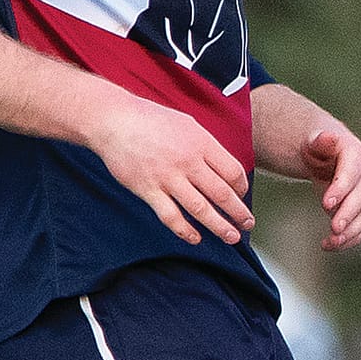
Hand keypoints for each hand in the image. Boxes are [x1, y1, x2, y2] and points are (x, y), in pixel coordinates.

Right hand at [92, 98, 254, 246]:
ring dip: (220, 227)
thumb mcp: (187, 125)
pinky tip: (195, 238)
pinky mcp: (147, 190)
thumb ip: (206, 147)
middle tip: (247, 223)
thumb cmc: (150, 120)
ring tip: (231, 237)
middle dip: (239, 213)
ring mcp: (167, 178)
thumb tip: (224, 170)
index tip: (241, 196)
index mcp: (201, 143)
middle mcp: (188, 162)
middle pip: (222, 194)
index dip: (242, 188)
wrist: (113, 120)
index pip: (233, 172)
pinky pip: (171, 216)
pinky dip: (185, 231)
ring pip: (201, 209)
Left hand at [296, 121, 360, 250]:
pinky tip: (327, 245)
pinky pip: (358, 229)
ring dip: (350, 232)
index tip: (326, 204)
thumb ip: (322, 140)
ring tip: (330, 241)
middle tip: (334, 228)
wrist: (327, 156)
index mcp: (357, 156)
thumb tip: (329, 136)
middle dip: (348, 214)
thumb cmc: (319, 147)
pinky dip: (346, 240)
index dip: (341, 189)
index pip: (352, 174)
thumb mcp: (316, 140)